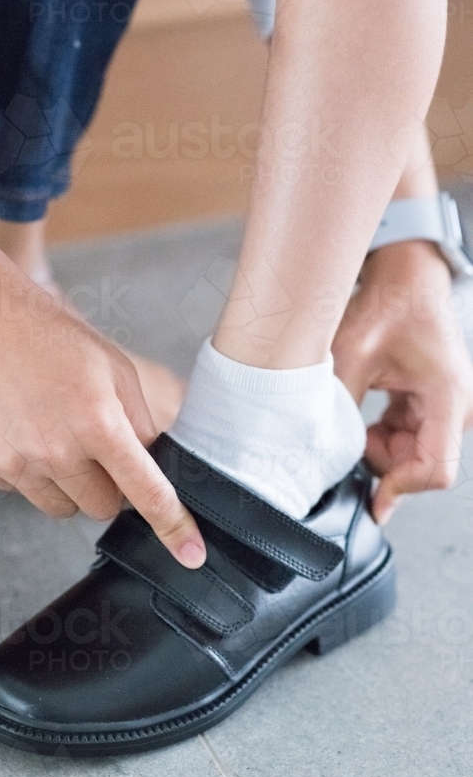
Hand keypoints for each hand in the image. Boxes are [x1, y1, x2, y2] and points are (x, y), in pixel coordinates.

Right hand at [0, 259, 205, 566]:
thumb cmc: (51, 338)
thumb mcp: (115, 368)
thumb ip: (140, 421)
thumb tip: (154, 467)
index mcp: (98, 422)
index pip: (145, 492)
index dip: (173, 526)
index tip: (191, 554)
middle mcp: (55, 450)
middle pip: (103, 508)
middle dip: (109, 486)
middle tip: (94, 445)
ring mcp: (15, 462)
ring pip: (63, 508)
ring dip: (69, 485)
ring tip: (54, 432)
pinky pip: (24, 492)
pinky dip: (31, 472)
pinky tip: (22, 428)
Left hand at [333, 241, 472, 523]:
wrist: (403, 277)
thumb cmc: (389, 304)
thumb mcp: (351, 357)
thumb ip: (340, 408)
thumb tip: (321, 452)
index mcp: (447, 397)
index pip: (434, 470)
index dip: (399, 488)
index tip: (371, 499)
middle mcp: (455, 406)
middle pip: (419, 466)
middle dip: (380, 460)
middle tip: (348, 434)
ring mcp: (446, 408)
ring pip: (410, 455)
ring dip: (377, 446)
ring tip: (356, 408)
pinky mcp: (433, 405)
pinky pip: (407, 438)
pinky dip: (381, 434)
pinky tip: (364, 413)